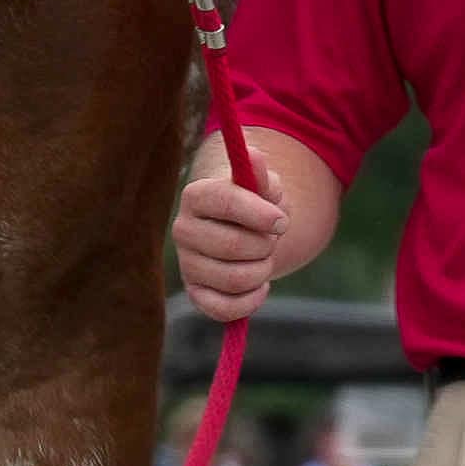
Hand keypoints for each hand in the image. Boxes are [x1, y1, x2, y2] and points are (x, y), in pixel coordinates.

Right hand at [174, 163, 286, 322]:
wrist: (246, 229)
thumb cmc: (257, 203)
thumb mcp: (264, 185)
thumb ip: (261, 174)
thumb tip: (255, 156)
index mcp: (196, 195)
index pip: (224, 202)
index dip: (259, 214)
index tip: (281, 220)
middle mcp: (183, 229)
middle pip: (232, 245)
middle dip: (265, 246)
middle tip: (271, 240)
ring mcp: (187, 263)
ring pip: (233, 279)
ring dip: (262, 271)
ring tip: (264, 259)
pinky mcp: (195, 292)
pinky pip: (223, 309)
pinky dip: (251, 301)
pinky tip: (260, 287)